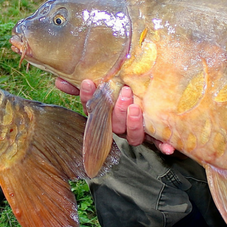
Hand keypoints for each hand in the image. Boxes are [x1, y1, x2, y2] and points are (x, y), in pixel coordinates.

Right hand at [56, 78, 174, 153]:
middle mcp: (119, 125)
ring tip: (137, 108)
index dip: (88, 98)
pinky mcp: (155, 136)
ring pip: (131, 135)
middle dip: (117, 110)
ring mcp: (136, 131)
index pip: (92, 109)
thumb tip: (58, 80)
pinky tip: (168, 147)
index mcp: (106, 113)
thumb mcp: (107, 81)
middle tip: (125, 92)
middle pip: (114, 125)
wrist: (155, 96)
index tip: (89, 83)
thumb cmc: (124, 89)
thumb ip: (84, 82)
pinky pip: (158, 144)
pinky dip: (162, 146)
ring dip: (133, 124)